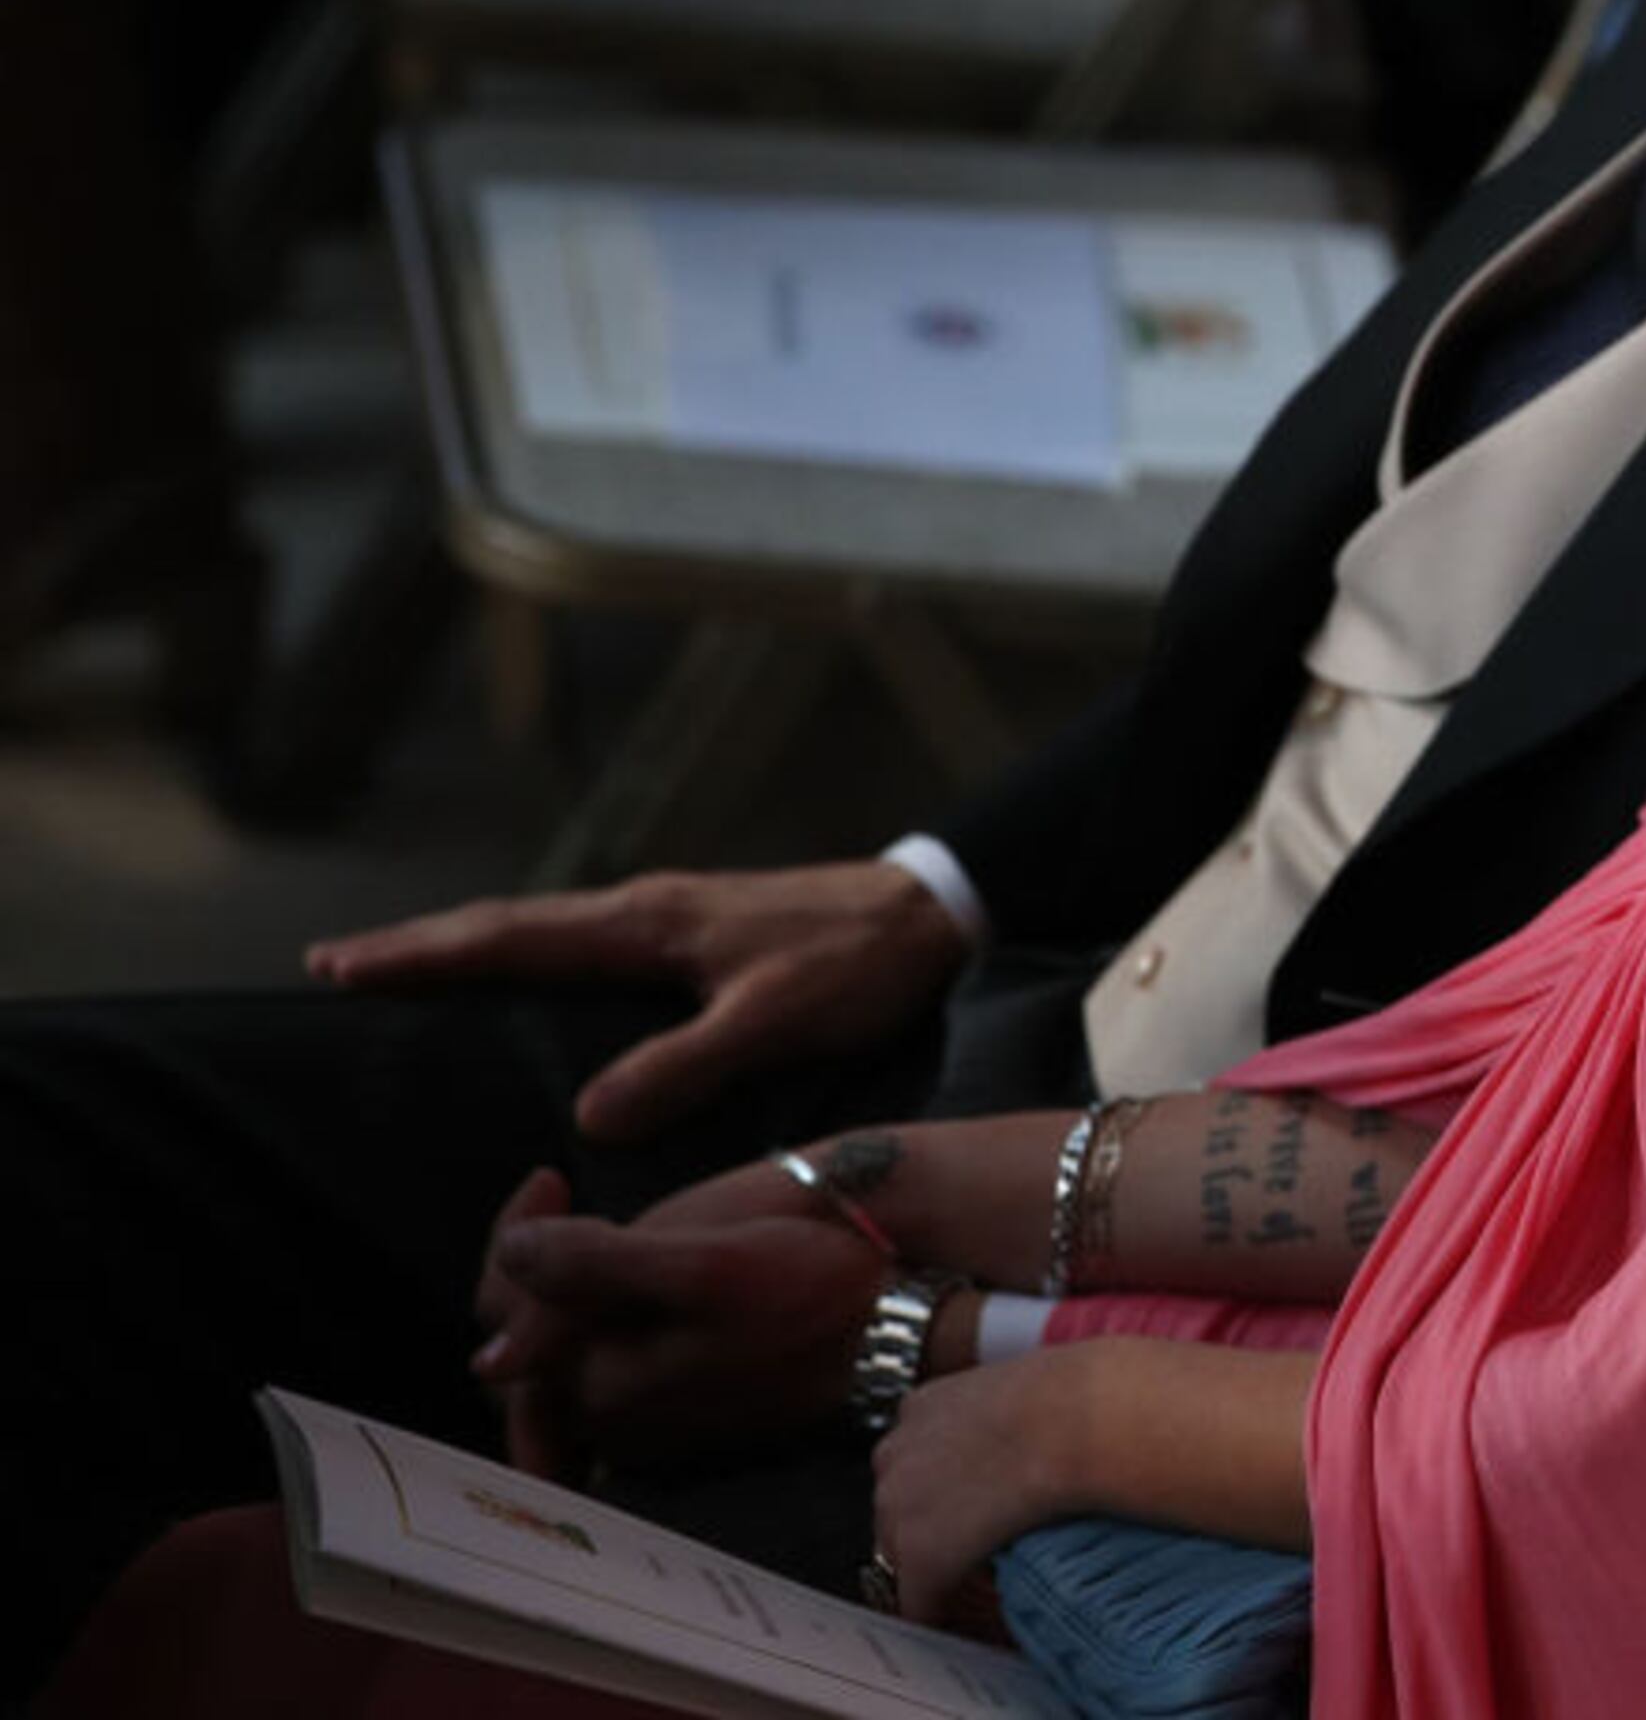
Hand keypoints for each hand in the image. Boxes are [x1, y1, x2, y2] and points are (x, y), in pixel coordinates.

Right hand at [311, 861, 971, 1143]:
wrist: (931, 909)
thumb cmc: (860, 961)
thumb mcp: (775, 1019)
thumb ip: (685, 1064)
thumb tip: (587, 1115)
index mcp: (648, 923)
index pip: (511, 937)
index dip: (425, 955)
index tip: (341, 966)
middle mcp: (645, 910)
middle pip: (510, 926)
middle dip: (422, 947)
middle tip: (336, 966)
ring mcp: (668, 918)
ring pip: (546, 930)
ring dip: (471, 948)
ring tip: (403, 971)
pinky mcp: (695, 934)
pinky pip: (585, 944)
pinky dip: (531, 956)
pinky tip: (526, 980)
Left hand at [478, 1191, 888, 1470]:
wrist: (899, 1338)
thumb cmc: (815, 1293)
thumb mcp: (709, 1264)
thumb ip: (597, 1265)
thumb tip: (509, 1257)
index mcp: (600, 1381)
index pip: (505, 1315)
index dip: (514, 1235)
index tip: (553, 1178)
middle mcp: (610, 1421)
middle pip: (526, 1344)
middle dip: (530, 1267)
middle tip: (560, 1196)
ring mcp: (647, 1430)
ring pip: (564, 1362)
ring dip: (561, 1298)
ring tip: (594, 1233)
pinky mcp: (684, 1425)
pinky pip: (606, 1381)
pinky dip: (594, 1333)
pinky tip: (628, 1293)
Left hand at [871, 1352, 1096, 1626]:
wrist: (1068, 1422)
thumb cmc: (1068, 1399)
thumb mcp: (1016, 1392)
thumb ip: (996, 1417)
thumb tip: (1018, 1439)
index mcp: (920, 1407)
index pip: (912, 1460)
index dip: (943, 1485)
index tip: (966, 1501)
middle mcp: (895, 1454)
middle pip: (898, 1507)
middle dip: (934, 1524)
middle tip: (977, 1536)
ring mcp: (899, 1508)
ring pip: (903, 1554)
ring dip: (936, 1565)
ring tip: (977, 1573)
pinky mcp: (920, 1559)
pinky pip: (919, 1602)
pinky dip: (942, 1609)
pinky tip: (965, 1614)